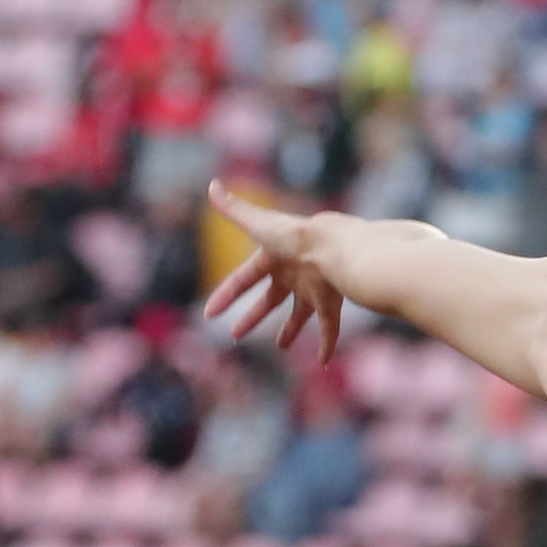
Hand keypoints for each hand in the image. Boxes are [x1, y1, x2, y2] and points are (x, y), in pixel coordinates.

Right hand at [202, 183, 343, 362]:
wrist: (335, 247)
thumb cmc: (295, 236)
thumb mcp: (259, 224)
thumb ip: (234, 209)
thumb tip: (212, 184)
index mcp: (273, 258)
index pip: (243, 279)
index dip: (226, 296)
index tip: (210, 314)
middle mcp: (293, 274)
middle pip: (269, 300)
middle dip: (252, 317)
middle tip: (236, 335)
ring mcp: (313, 289)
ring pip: (300, 314)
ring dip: (290, 330)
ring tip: (281, 346)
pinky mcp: (332, 302)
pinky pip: (330, 328)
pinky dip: (327, 344)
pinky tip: (323, 361)